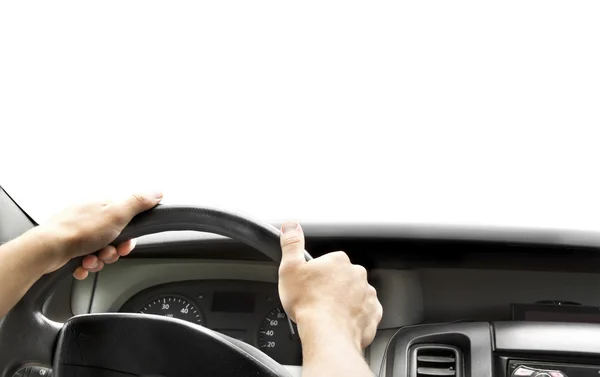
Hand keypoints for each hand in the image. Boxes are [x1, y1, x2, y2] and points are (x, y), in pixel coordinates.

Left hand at [37, 192, 162, 278]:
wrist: (49, 250)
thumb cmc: (80, 231)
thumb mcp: (118, 213)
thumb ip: (139, 202)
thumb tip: (157, 192)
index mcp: (102, 205)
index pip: (127, 220)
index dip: (129, 236)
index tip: (125, 244)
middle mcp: (90, 215)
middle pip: (114, 238)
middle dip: (113, 251)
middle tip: (106, 252)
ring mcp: (79, 231)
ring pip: (100, 250)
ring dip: (99, 260)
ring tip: (90, 259)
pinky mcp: (69, 245)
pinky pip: (85, 258)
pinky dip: (85, 264)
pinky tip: (81, 264)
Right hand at [278, 221, 382, 350]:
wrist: (327, 333)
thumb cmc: (309, 304)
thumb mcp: (290, 268)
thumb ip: (291, 244)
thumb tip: (291, 226)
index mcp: (338, 261)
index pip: (330, 261)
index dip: (318, 274)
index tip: (311, 285)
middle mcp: (357, 274)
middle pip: (343, 277)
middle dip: (333, 287)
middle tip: (318, 300)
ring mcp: (367, 294)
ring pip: (355, 294)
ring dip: (345, 301)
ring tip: (329, 314)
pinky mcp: (373, 313)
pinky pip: (365, 312)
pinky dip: (355, 316)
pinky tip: (342, 322)